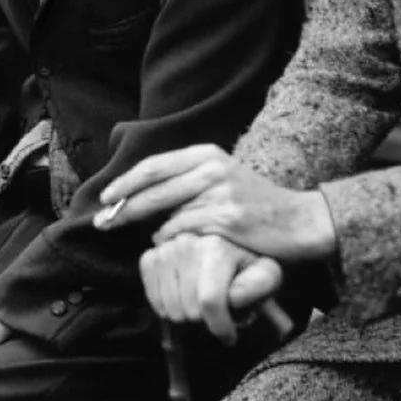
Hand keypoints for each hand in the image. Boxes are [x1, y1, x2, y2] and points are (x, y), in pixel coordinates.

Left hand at [96, 144, 337, 262]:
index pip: (153, 166)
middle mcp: (212, 168)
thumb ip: (185, 179)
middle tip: (101, 222)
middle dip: (121, 208)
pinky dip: (173, 241)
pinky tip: (176, 247)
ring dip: (153, 231)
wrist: (298, 221)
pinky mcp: (226, 220)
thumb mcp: (222, 176)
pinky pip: (184, 233)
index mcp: (207, 153)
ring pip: (166, 215)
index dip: (124, 183)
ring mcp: (220, 194)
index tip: (105, 198)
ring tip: (148, 240)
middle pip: (152, 188)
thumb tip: (138, 192)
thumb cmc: (254, 202)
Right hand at [141, 233, 282, 345]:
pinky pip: (151, 295)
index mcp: (216, 246)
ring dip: (186, 315)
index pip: (210, 301)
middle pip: (189, 308)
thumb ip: (258, 286)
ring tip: (199, 306)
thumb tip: (231, 298)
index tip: (230, 338)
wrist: (226, 247)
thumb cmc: (248, 267)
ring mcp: (165, 249)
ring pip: (169, 307)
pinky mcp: (151, 256)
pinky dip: (165, 306)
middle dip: (204, 320)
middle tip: (215, 314)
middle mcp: (187, 242)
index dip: (220, 327)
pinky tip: (181, 300)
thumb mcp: (266, 275)